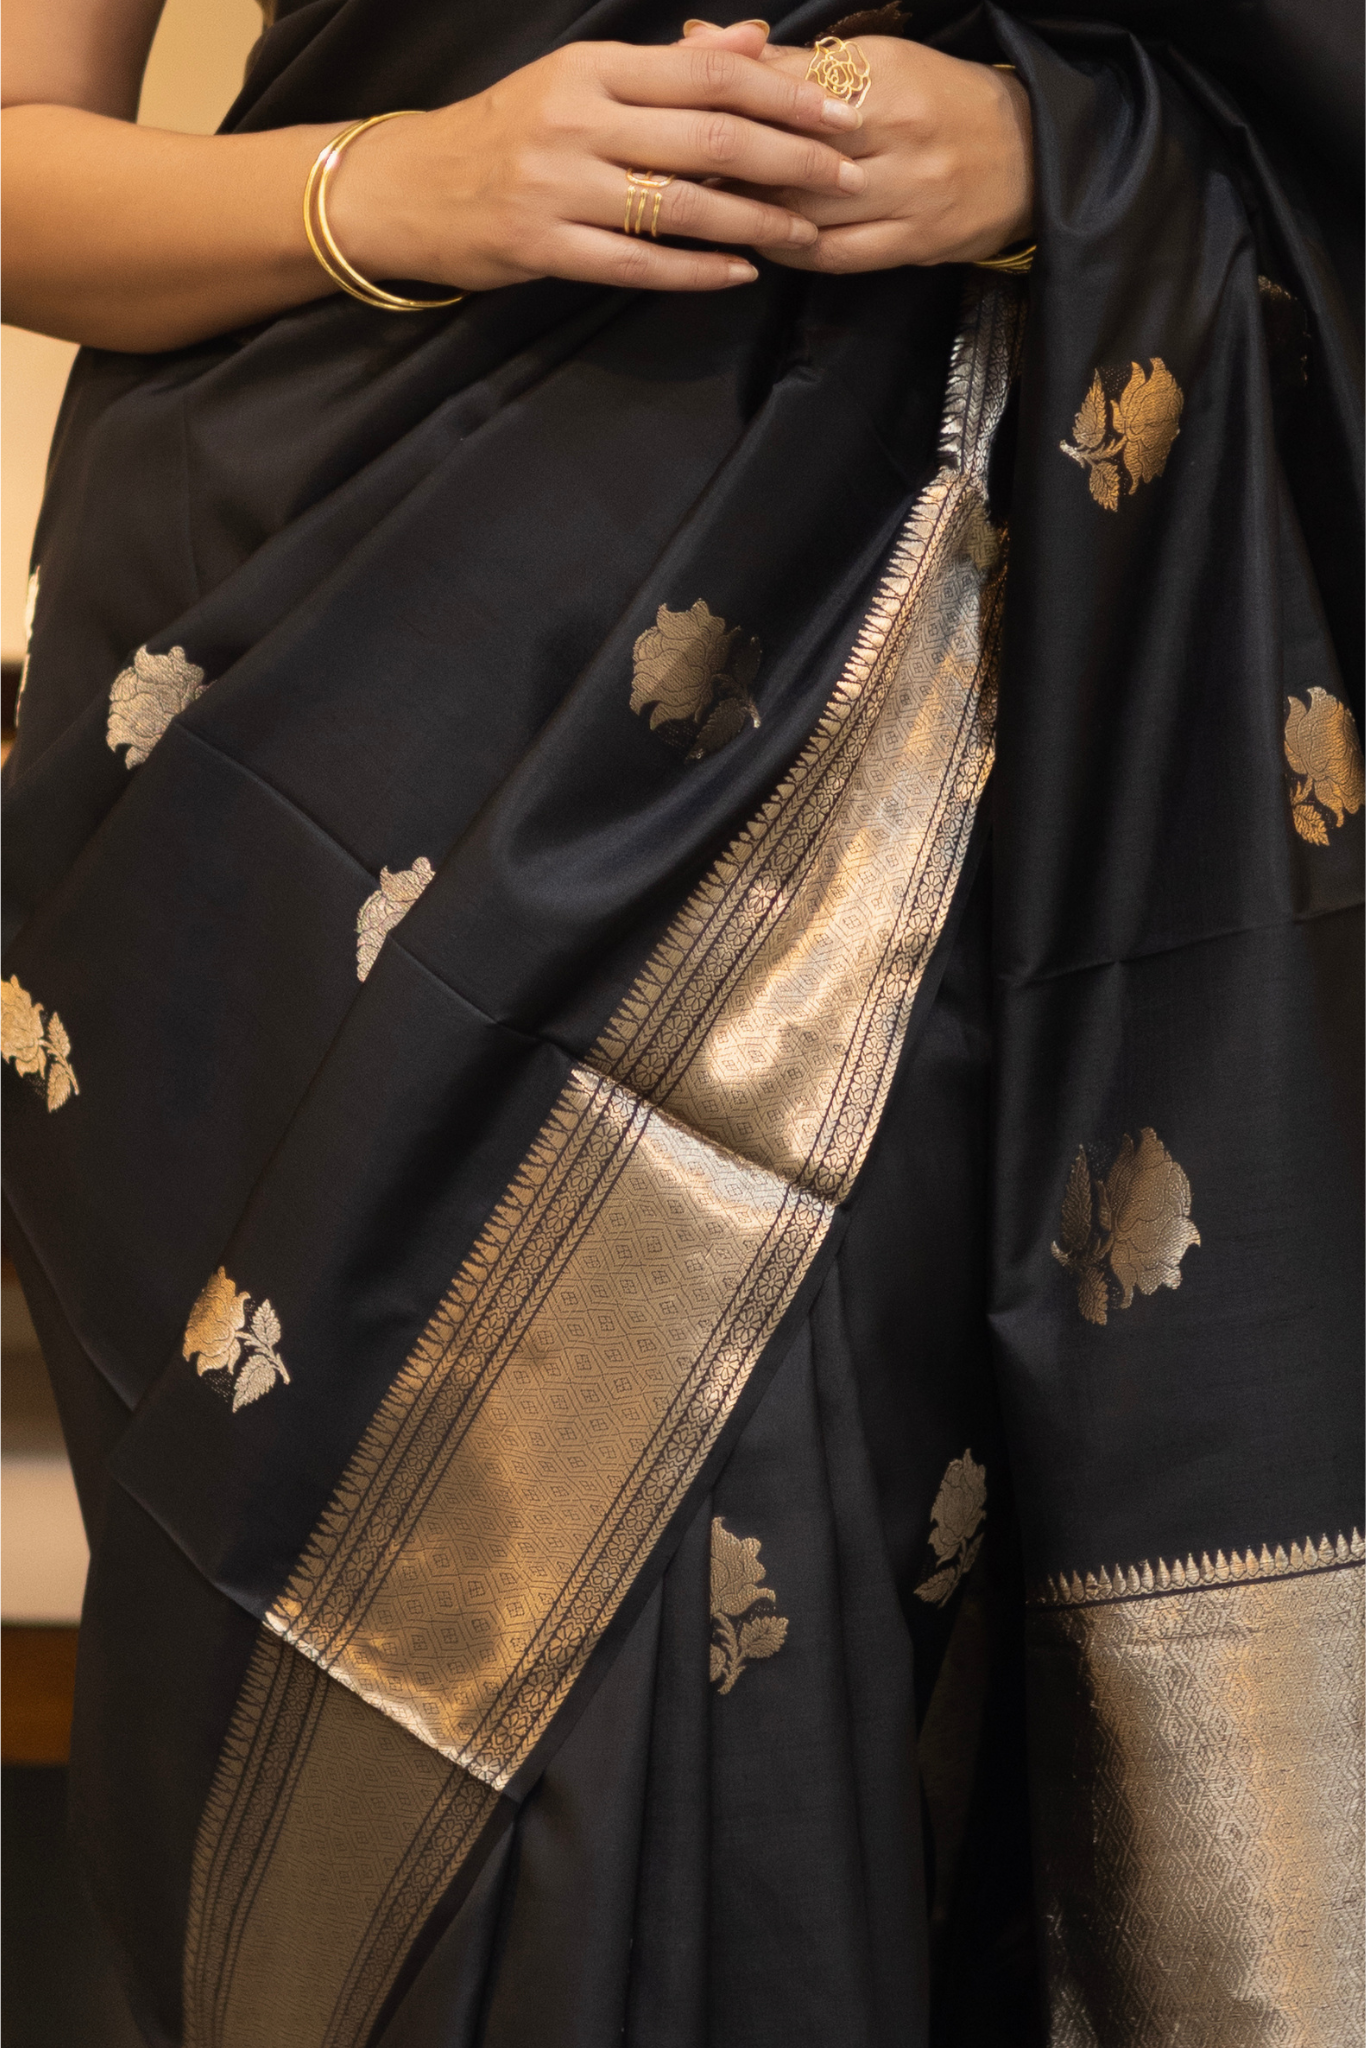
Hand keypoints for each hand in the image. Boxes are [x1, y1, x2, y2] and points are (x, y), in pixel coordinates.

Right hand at [327, 33, 868, 295]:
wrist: (413, 187)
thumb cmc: (509, 132)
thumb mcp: (583, 79)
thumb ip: (670, 66)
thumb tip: (756, 38)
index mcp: (592, 69)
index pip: (705, 73)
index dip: (780, 91)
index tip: (838, 112)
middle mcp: (578, 121)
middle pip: (708, 138)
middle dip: (789, 159)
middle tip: (846, 176)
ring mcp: (561, 188)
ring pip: (682, 205)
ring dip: (755, 222)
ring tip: (806, 233)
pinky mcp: (547, 248)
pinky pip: (640, 264)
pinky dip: (697, 271)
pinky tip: (741, 274)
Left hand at [684, 29, 1031, 272]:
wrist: (1031, 153)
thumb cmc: (941, 99)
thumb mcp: (876, 61)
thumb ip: (789, 61)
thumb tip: (701, 43)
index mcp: (884, 74)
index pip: (788, 90)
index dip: (730, 107)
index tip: (682, 117)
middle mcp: (898, 131)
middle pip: (791, 152)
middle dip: (731, 165)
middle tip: (682, 171)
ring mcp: (909, 191)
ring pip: (808, 208)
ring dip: (754, 213)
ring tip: (715, 209)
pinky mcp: (915, 241)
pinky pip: (835, 254)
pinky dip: (792, 250)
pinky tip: (766, 242)